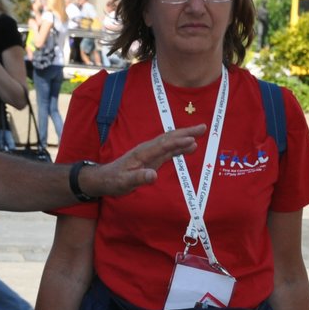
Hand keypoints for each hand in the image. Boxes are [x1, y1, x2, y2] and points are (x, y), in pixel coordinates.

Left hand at [81, 124, 205, 196]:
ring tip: (201, 132)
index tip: (192, 140)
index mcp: (142, 153)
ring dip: (186, 136)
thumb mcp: (125, 182)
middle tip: (203, 127)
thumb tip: (154, 176)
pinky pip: (169, 150)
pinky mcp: (153, 158)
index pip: (163, 145)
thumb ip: (139, 178)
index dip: (178, 142)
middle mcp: (148, 149)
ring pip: (171, 141)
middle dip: (186, 132)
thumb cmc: (114, 180)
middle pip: (170, 138)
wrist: (105, 178)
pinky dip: (181, 146)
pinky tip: (190, 146)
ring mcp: (151, 152)